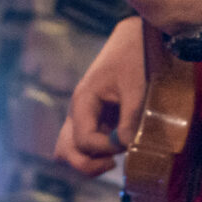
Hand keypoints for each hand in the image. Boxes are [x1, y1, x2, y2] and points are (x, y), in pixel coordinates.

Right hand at [55, 19, 146, 176]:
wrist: (135, 37)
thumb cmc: (135, 57)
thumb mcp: (136, 87)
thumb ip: (130, 118)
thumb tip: (126, 146)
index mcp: (82, 101)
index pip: (84, 140)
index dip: (106, 149)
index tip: (128, 143)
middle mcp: (77, 111)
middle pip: (66, 152)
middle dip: (88, 164)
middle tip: (113, 163)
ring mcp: (84, 116)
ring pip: (71, 150)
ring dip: (89, 161)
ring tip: (113, 159)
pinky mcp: (95, 118)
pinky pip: (84, 144)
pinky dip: (96, 153)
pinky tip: (117, 148)